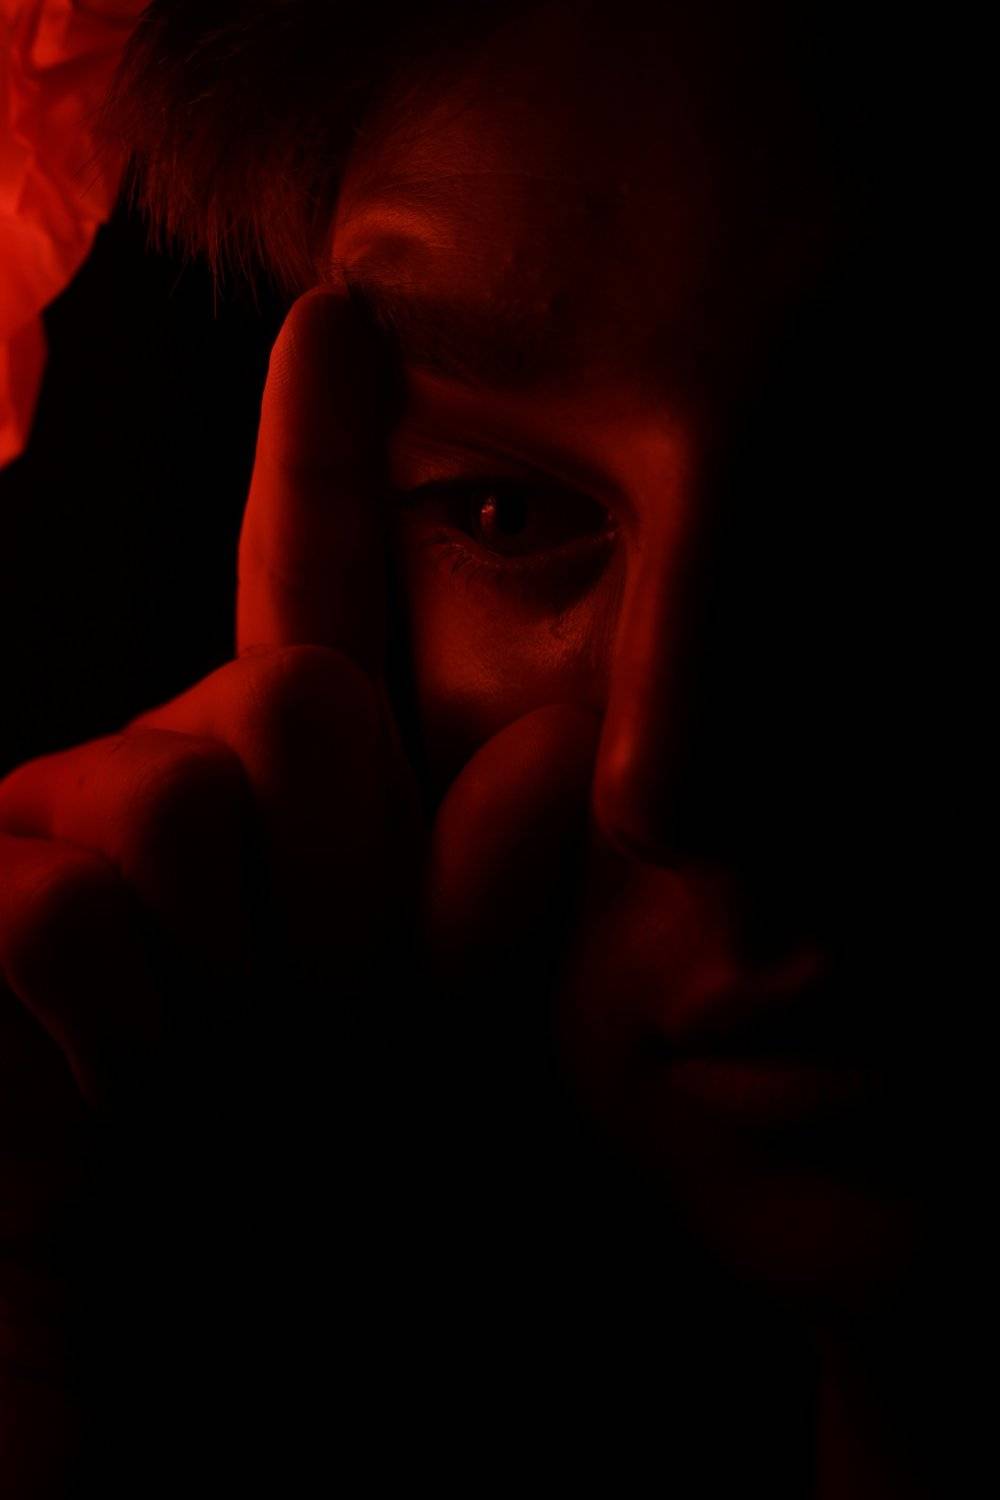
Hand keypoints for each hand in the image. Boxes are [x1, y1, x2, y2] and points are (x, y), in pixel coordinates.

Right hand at [0, 285, 598, 1489]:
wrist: (134, 1395)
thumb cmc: (288, 1250)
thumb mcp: (417, 1075)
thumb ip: (472, 910)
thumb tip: (550, 741)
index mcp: (253, 832)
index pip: (295, 610)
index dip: (320, 462)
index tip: (348, 322)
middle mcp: (130, 810)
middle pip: (284, 708)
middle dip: (328, 869)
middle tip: (285, 1024)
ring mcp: (31, 851)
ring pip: (181, 799)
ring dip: (224, 968)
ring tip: (174, 1091)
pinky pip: (64, 901)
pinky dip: (95, 1018)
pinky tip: (80, 1094)